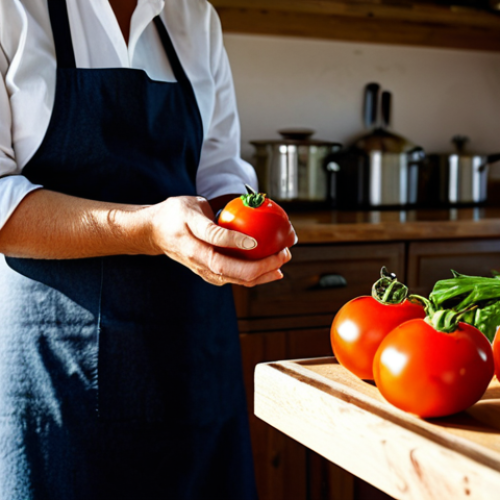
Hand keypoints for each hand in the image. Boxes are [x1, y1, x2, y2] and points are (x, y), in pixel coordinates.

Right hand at [148, 196, 291, 286]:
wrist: (154, 232)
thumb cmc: (174, 216)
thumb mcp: (192, 210)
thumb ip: (215, 225)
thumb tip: (244, 229)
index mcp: (197, 250)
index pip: (224, 255)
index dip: (246, 251)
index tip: (264, 243)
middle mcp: (203, 266)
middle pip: (237, 274)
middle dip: (265, 267)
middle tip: (284, 253)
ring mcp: (206, 272)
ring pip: (239, 280)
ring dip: (264, 273)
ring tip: (282, 261)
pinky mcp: (211, 273)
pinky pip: (236, 278)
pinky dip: (255, 275)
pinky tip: (269, 268)